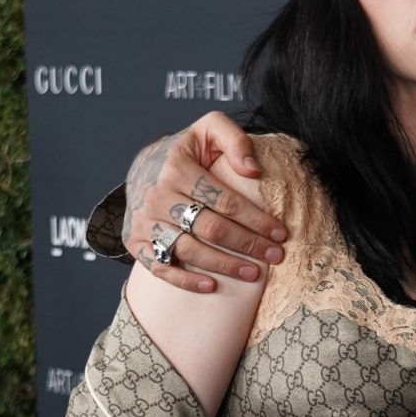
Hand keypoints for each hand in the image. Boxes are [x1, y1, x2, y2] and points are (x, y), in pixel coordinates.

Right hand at [124, 113, 286, 291]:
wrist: (143, 167)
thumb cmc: (187, 152)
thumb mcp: (208, 131)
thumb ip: (234, 140)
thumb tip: (253, 171)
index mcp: (177, 167)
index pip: (224, 200)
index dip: (256, 219)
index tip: (280, 233)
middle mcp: (158, 195)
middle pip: (211, 228)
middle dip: (248, 244)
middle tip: (275, 256)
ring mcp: (145, 220)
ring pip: (189, 250)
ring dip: (224, 265)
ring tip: (253, 274)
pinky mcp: (135, 241)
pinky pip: (160, 267)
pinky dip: (185, 280)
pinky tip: (211, 286)